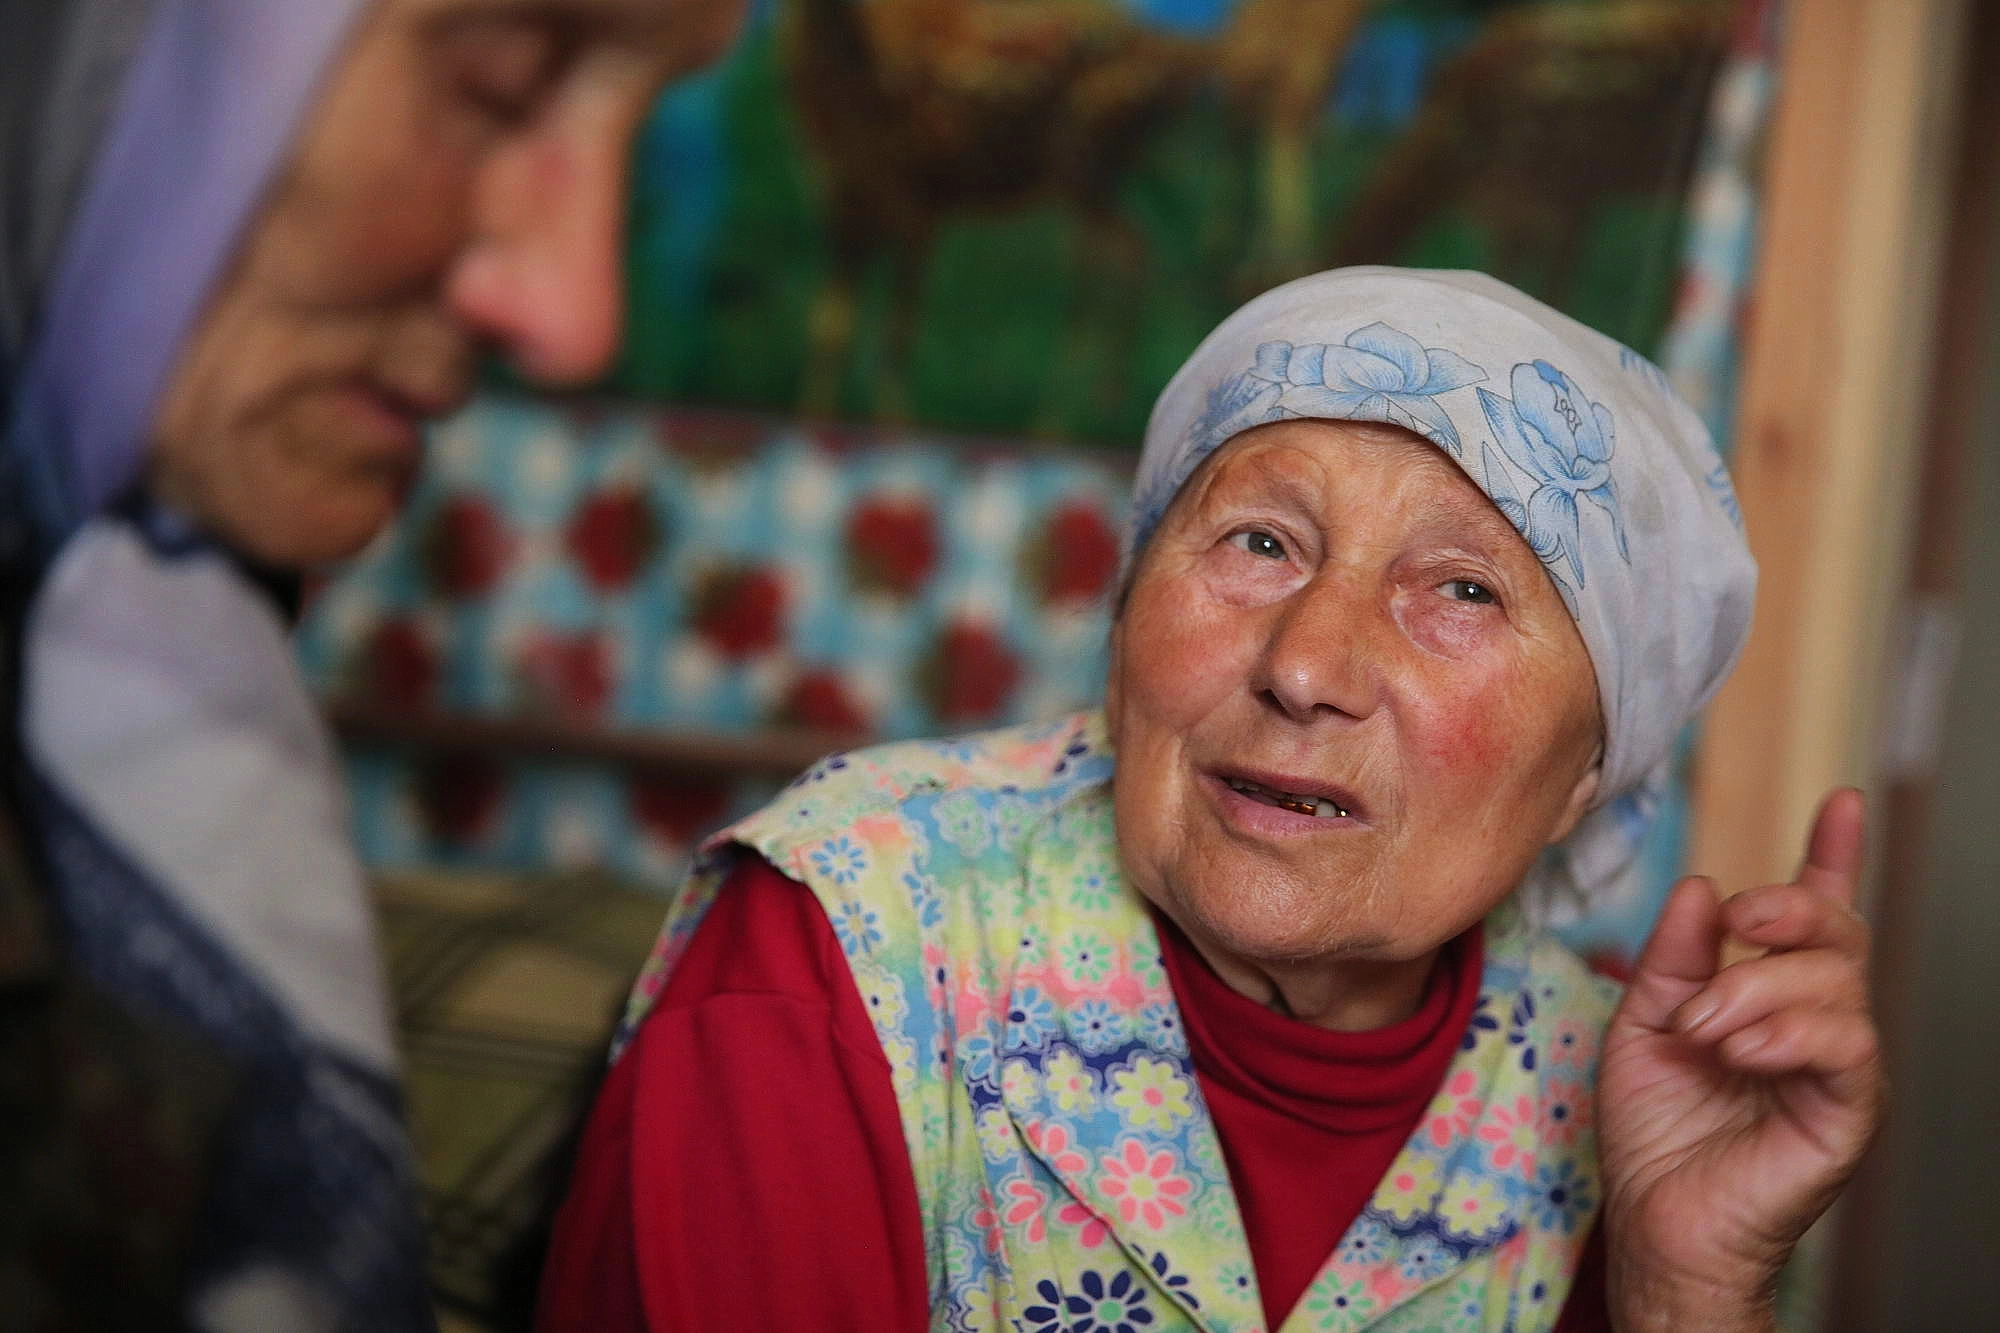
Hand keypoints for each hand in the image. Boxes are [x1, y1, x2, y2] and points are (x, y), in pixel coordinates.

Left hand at [1595, 788, 1885, 1331]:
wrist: (1657, 1218)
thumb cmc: (1653, 1130)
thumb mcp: (1643, 1022)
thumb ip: (1671, 957)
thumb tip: (1699, 886)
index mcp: (1768, 992)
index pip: (1816, 913)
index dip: (1833, 856)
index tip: (1843, 801)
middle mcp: (1814, 1021)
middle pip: (1834, 932)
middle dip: (1784, 907)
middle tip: (1734, 921)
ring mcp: (1838, 1066)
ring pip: (1833, 983)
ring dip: (1753, 989)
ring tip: (1701, 1027)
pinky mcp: (1847, 1112)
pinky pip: (1845, 1046)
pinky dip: (1785, 1031)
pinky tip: (1738, 1048)